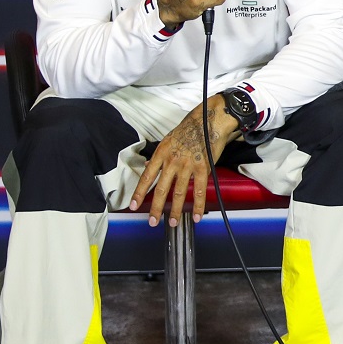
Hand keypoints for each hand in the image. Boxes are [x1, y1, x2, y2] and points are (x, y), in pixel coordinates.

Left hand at [128, 95, 241, 226]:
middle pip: (161, 189)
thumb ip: (160, 156)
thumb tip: (150, 167)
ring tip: (173, 222)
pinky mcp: (203, 168)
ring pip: (179, 193)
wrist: (210, 120)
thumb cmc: (190, 128)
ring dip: (176, 210)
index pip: (147, 177)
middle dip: (155, 208)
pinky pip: (199, 191)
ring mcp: (188, 166)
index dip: (139, 193)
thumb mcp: (169, 140)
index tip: (133, 206)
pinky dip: (198, 205)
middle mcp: (172, 161)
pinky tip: (197, 216)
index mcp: (161, 154)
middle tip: (152, 222)